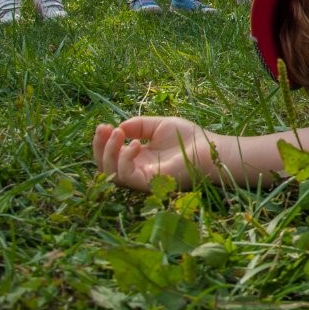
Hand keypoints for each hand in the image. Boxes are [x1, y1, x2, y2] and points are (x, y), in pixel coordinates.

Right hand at [93, 116, 210, 192]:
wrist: (209, 148)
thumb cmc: (189, 138)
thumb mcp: (159, 126)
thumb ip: (138, 125)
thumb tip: (118, 128)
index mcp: (138, 158)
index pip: (111, 154)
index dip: (102, 141)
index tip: (103, 125)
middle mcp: (137, 170)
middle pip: (104, 166)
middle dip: (99, 147)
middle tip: (103, 128)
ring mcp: (142, 178)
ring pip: (110, 173)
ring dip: (108, 152)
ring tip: (118, 133)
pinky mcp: (149, 183)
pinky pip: (126, 176)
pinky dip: (124, 159)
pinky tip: (136, 144)